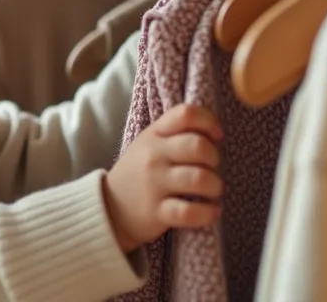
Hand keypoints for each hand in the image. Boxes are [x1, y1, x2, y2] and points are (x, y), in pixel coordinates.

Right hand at [103, 104, 223, 252]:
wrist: (110, 208)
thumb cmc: (140, 172)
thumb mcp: (150, 144)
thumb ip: (177, 133)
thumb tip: (217, 134)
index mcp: (154, 134)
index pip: (186, 114)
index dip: (209, 121)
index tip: (217, 136)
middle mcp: (153, 156)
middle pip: (198, 146)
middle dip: (215, 158)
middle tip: (212, 168)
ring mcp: (154, 184)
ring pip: (199, 179)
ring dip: (215, 186)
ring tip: (213, 191)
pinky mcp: (157, 212)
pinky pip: (190, 212)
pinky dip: (208, 213)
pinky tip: (212, 211)